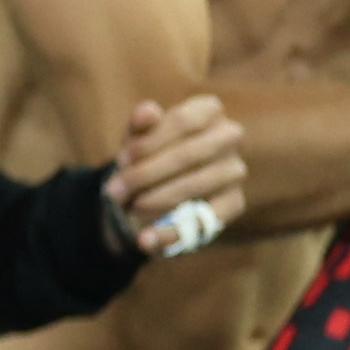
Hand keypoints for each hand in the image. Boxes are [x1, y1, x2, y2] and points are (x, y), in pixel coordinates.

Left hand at [105, 94, 244, 260]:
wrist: (150, 192)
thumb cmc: (145, 157)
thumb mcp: (135, 140)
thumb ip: (138, 126)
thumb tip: (147, 111)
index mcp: (208, 111)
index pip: (184, 120)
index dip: (150, 142)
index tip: (121, 159)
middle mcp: (228, 136)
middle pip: (189, 153)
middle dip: (146, 174)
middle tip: (114, 191)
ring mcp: (235, 169)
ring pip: (196, 185)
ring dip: (156, 200)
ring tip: (129, 209)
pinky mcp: (234, 202)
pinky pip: (206, 220)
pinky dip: (171, 233)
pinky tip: (145, 239)